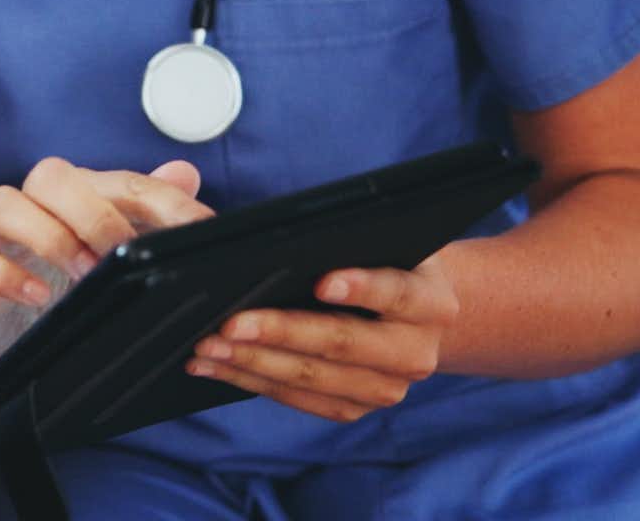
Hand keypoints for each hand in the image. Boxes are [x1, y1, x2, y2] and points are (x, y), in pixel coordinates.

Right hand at [0, 157, 212, 363]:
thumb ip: (144, 212)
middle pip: (52, 176)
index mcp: (78, 196)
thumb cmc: (52, 274)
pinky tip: (36, 298)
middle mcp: (35, 205)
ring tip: (82, 275)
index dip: (166, 201)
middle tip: (125, 255)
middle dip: (95, 213)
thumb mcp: (104, 249)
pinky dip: (3, 275)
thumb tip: (186, 173)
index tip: (204, 227)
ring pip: (5, 204)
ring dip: (49, 237)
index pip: (124, 183)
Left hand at [185, 251, 459, 422]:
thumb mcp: (381, 240)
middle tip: (230, 322)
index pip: (398, 292)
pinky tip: (217, 366)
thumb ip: (347, 238)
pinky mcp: (357, 407)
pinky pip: (302, 401)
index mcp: (431, 301)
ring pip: (316, 378)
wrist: (413, 315)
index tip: (321, 281)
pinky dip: (254, 382)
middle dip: (282, 332)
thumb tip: (282, 233)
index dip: (362, 287)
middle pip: (345, 342)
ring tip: (208, 347)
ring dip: (256, 363)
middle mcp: (416, 351)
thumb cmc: (382, 261)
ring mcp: (388, 387)